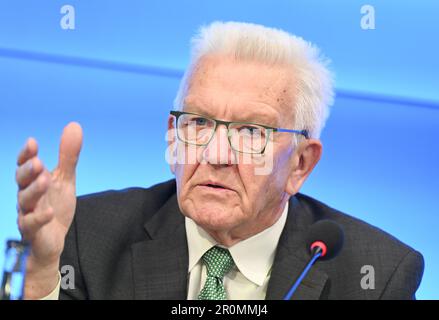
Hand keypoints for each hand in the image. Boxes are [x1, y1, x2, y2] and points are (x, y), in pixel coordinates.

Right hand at [15, 122, 82, 297]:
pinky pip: (32, 224)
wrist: (53, 239)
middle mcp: (27, 195)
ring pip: (25, 201)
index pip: (25, 165)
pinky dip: (39, 217)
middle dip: (28, 171)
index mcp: (33, 181)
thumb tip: (74, 125)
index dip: (26, 155)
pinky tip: (49, 212)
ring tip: (45, 180)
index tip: (32, 143)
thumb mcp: (65, 179)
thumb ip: (68, 156)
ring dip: (34, 190)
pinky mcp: (33, 231)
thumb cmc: (55, 205)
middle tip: (38, 163)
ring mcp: (27, 213)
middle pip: (21, 181)